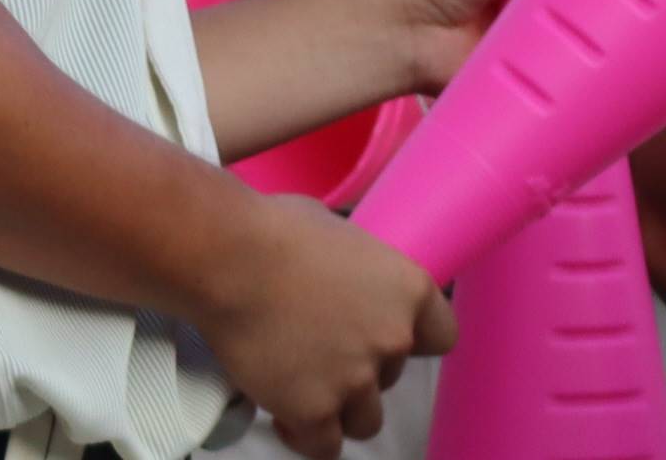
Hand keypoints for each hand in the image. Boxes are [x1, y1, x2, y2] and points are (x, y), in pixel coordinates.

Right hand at [188, 190, 445, 457]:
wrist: (224, 256)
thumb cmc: (268, 228)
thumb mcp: (332, 228)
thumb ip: (353, 267)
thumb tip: (339, 275)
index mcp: (407, 289)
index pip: (441, 336)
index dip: (410, 338)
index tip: (379, 333)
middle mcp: (392, 340)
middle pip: (390, 375)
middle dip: (356, 364)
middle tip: (312, 343)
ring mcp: (356, 380)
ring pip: (365, 420)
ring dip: (338, 406)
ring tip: (298, 384)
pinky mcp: (314, 410)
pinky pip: (323, 445)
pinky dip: (303, 434)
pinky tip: (282, 415)